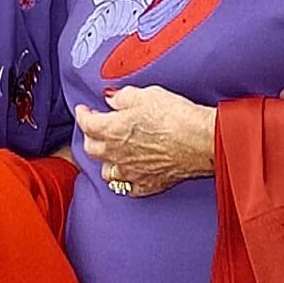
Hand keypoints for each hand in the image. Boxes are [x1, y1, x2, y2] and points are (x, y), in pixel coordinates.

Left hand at [74, 84, 215, 198]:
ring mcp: (131, 172)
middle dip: (91, 136)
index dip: (82, 114)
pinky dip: (126, 180)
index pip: (86, 123)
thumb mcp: (145, 95)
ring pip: (107, 172)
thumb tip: (113, 99)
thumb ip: (123, 97)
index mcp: (111, 130)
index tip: (84, 110)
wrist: (201, 141)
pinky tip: (130, 173)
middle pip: (92, 149)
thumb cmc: (175, 117)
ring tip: (111, 152)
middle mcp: (116, 154)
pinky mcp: (148, 184)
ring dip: (106, 160)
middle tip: (96, 127)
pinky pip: (129, 187)